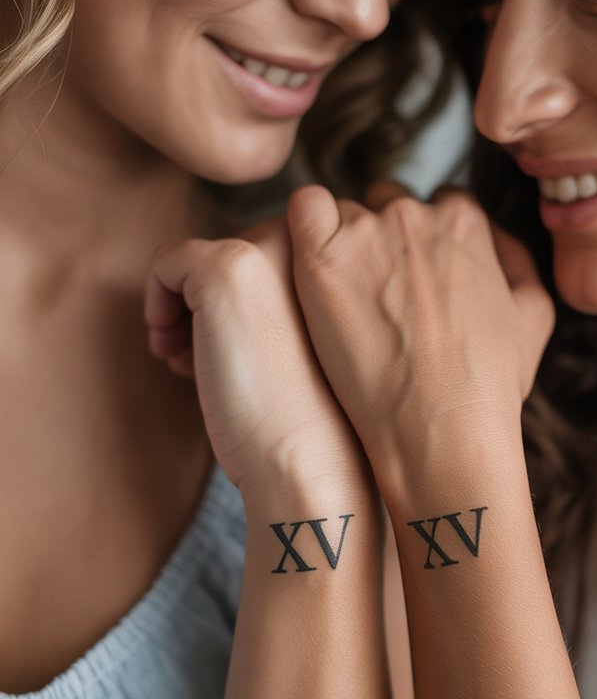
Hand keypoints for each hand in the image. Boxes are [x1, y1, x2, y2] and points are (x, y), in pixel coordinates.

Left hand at [144, 215, 364, 502]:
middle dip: (204, 306)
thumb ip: (274, 300)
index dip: (236, 302)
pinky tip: (174, 354)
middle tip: (202, 361)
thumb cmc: (303, 415)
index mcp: (336, 256)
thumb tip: (208, 283)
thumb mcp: (299, 341)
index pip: (261, 253)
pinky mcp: (227, 263)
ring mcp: (269, 246)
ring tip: (188, 363)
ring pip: (196, 260)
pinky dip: (157, 303)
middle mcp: (309, 240)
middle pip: (226, 252)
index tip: (230, 350)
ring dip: (181, 310)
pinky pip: (166, 262)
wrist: (308, 458)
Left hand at [286, 181, 554, 470]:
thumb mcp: (534, 316)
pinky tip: (312, 271)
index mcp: (465, 222)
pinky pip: (303, 208)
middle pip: (388, 203)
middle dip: (381, 239)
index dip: (424, 244)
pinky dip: (303, 229)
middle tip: (375, 294)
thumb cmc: (488, 382)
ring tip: (342, 301)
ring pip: (344, 213)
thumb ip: (518, 263)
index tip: (412, 281)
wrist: (440, 425)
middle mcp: (415, 214)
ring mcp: (366, 231)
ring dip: (342, 244)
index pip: (437, 204)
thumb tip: (496, 241)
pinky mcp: (321, 256)